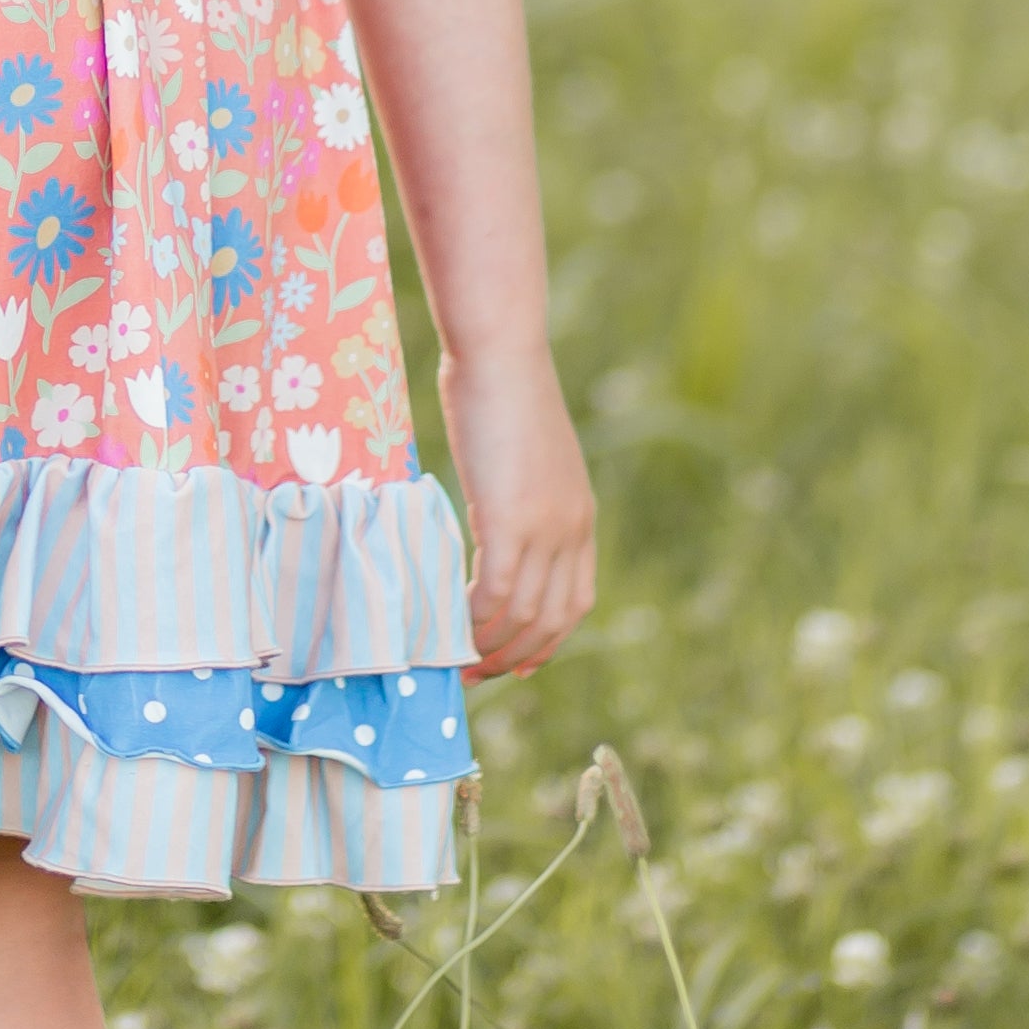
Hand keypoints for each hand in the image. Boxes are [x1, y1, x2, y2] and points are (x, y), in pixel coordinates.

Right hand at [441, 342, 595, 679]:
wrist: (501, 354)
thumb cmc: (500, 390)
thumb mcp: (523, 457)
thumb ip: (518, 495)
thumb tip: (490, 515)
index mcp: (580, 517)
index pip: (574, 602)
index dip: (546, 641)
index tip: (516, 663)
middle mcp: (571, 532)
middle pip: (551, 620)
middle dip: (514, 657)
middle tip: (473, 674)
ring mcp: (544, 530)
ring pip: (522, 615)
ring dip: (489, 647)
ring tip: (455, 662)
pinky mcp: (510, 522)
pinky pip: (494, 593)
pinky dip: (472, 619)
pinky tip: (448, 627)